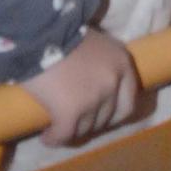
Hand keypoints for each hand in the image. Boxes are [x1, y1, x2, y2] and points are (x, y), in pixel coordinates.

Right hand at [22, 30, 139, 147]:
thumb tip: (97, 83)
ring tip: (58, 128)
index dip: (113, 115)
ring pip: (85, 129)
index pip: (128, 103)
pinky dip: (54, 138)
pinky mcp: (70, 114)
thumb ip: (104, 63)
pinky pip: (63, 135)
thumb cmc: (66, 32)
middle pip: (106, 119)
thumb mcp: (97, 43)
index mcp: (123, 64)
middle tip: (76, 123)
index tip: (100, 118)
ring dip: (72, 131)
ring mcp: (94, 100)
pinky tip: (46, 135)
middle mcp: (113, 83)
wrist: (42, 32)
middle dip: (90, 124)